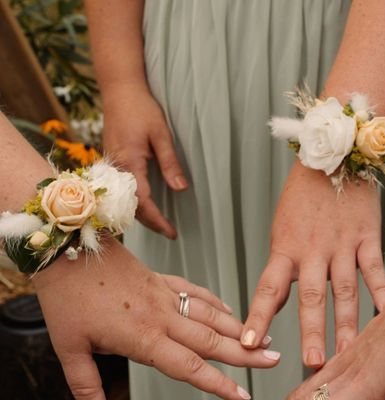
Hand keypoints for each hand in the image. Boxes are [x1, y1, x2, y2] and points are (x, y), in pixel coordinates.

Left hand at [33, 239, 279, 399]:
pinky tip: (228, 310)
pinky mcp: (160, 280)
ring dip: (238, 328)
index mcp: (142, 336)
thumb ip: (86, 387)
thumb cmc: (66, 299)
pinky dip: (215, 302)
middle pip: (212, 339)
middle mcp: (162, 316)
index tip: (241, 394)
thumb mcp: (68, 348)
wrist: (67, 249)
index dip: (217, 383)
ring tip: (262, 337)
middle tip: (273, 360)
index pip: (189, 366)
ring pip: (210, 314)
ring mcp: (164, 295)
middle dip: (245, 353)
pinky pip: (196, 292)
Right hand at [102, 83, 185, 238]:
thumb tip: (180, 189)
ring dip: (140, 215)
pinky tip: (145, 206)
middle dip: (150, 223)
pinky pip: (119, 189)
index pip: (142, 202)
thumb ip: (170, 163)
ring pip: (123, 200)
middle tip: (170, 233)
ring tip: (160, 224)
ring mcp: (111, 165)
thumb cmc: (142, 109)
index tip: (172, 232)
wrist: (119, 89)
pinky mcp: (111, 161)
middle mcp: (116, 168)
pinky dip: (132, 202)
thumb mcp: (161, 135)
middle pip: (130, 206)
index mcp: (129, 162)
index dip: (157, 220)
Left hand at [241, 161, 384, 366]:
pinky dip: (382, 294)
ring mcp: (342, 244)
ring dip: (347, 324)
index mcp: (285, 247)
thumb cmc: (303, 196)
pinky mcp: (367, 236)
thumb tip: (276, 304)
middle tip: (312, 364)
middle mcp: (312, 249)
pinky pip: (375, 270)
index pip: (268, 289)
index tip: (249, 345)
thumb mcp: (283, 229)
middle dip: (311, 331)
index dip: (259, 317)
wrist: (332, 155)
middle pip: (311, 296)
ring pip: (345, 290)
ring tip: (347, 354)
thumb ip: (283, 267)